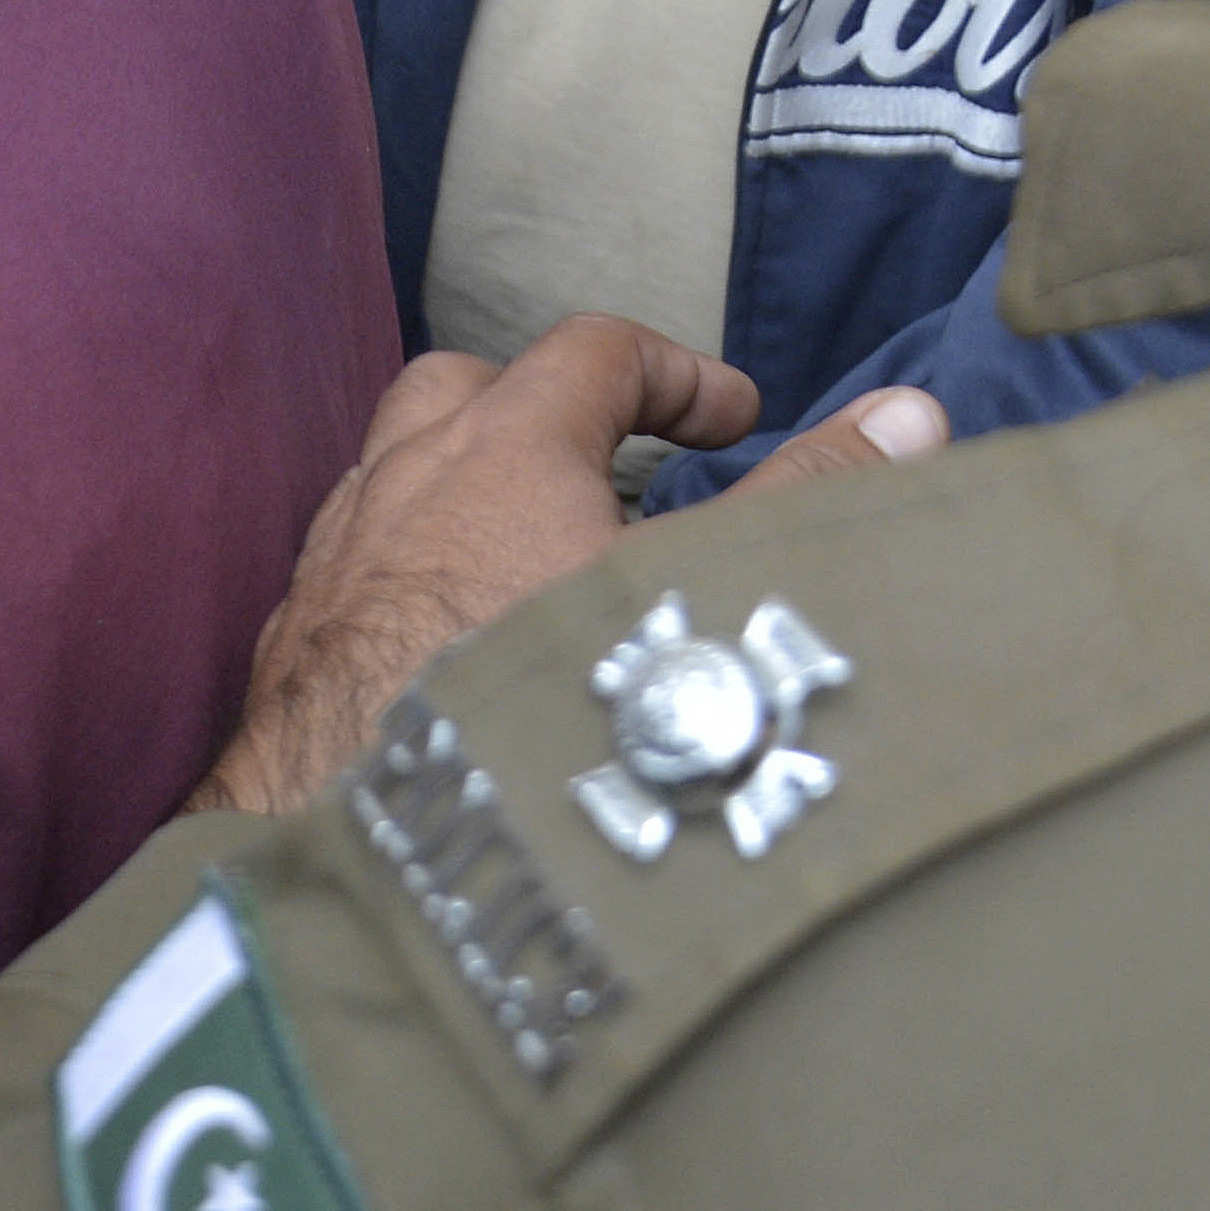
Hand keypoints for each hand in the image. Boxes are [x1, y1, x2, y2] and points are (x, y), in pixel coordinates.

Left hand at [185, 324, 942, 816]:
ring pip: (393, 477)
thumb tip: (914, 415)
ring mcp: (334, 563)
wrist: (387, 860)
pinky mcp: (295, 645)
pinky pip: (354, 569)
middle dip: (545, 406)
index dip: (678, 371)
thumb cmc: (558, 722)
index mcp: (503, 453)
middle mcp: (400, 486)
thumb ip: (810, 505)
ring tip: (540, 558)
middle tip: (617, 462)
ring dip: (468, 493)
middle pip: (465, 389)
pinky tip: (457, 647)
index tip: (737, 415)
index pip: (592, 351)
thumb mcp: (708, 603)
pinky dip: (412, 573)